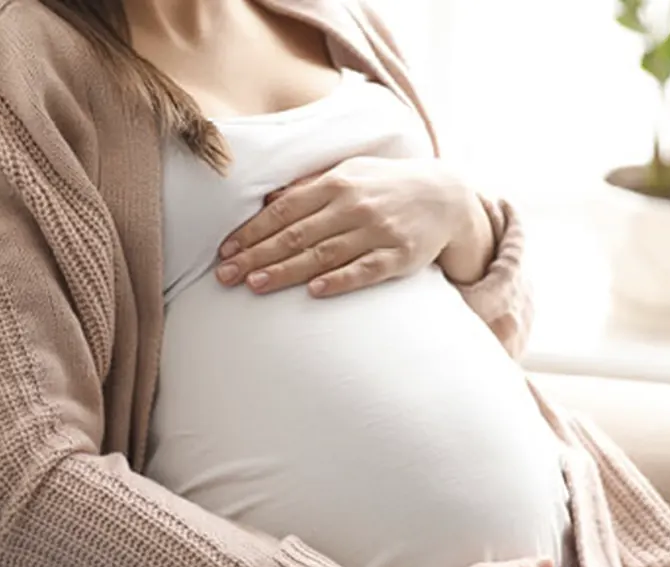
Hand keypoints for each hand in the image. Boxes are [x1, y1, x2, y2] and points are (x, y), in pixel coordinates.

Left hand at [214, 157, 494, 296]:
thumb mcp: (350, 173)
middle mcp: (355, 206)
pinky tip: (314, 291)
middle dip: (257, 255)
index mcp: (337, 183)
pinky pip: (364, 271)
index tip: (226, 250)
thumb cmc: (386, 185)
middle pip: (297, 235)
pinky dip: (339, 280)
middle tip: (225, 275)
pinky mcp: (398, 257)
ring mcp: (378, 232)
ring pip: (324, 255)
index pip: (285, 210)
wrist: (444, 197)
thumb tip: (268, 201)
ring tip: (255, 284)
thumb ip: (310, 186)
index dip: (253, 231)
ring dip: (287, 271)